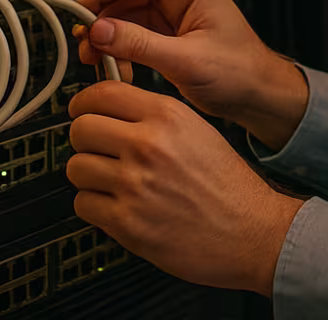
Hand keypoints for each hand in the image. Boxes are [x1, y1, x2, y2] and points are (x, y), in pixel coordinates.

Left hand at [66, 82, 303, 295]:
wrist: (251, 232)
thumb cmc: (229, 186)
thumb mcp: (198, 130)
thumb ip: (154, 117)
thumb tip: (111, 111)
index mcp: (167, 117)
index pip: (101, 94)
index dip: (83, 104)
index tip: (82, 112)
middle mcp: (148, 145)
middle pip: (80, 128)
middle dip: (84, 141)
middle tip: (96, 150)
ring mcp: (134, 184)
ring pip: (76, 167)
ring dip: (89, 176)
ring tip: (111, 182)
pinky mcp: (126, 222)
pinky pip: (83, 204)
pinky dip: (94, 207)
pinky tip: (117, 206)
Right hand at [74, 0, 309, 149]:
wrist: (259, 96)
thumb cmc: (241, 72)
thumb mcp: (186, 60)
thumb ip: (140, 44)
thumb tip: (100, 31)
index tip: (79, 8)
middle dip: (101, 16)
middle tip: (82, 39)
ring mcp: (172, 14)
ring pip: (125, 15)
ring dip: (107, 36)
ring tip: (93, 59)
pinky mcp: (166, 34)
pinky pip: (132, 34)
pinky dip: (119, 50)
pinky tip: (115, 69)